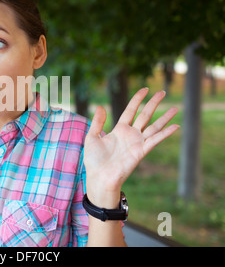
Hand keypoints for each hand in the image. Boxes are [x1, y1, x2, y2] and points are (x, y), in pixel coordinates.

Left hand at [83, 88, 179, 207]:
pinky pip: (155, 140)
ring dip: (165, 117)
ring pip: (154, 126)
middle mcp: (130, 135)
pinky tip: (175, 126)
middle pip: (145, 115)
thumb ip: (97, 122)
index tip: (145, 89)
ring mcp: (137, 143)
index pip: (130, 110)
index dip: (137, 99)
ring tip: (176, 108)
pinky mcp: (141, 152)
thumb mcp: (92, 137)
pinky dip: (165, 133)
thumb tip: (101, 106)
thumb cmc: (94, 160)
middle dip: (154, 103)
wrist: (99, 177)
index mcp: (119, 130)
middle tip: (163, 92)